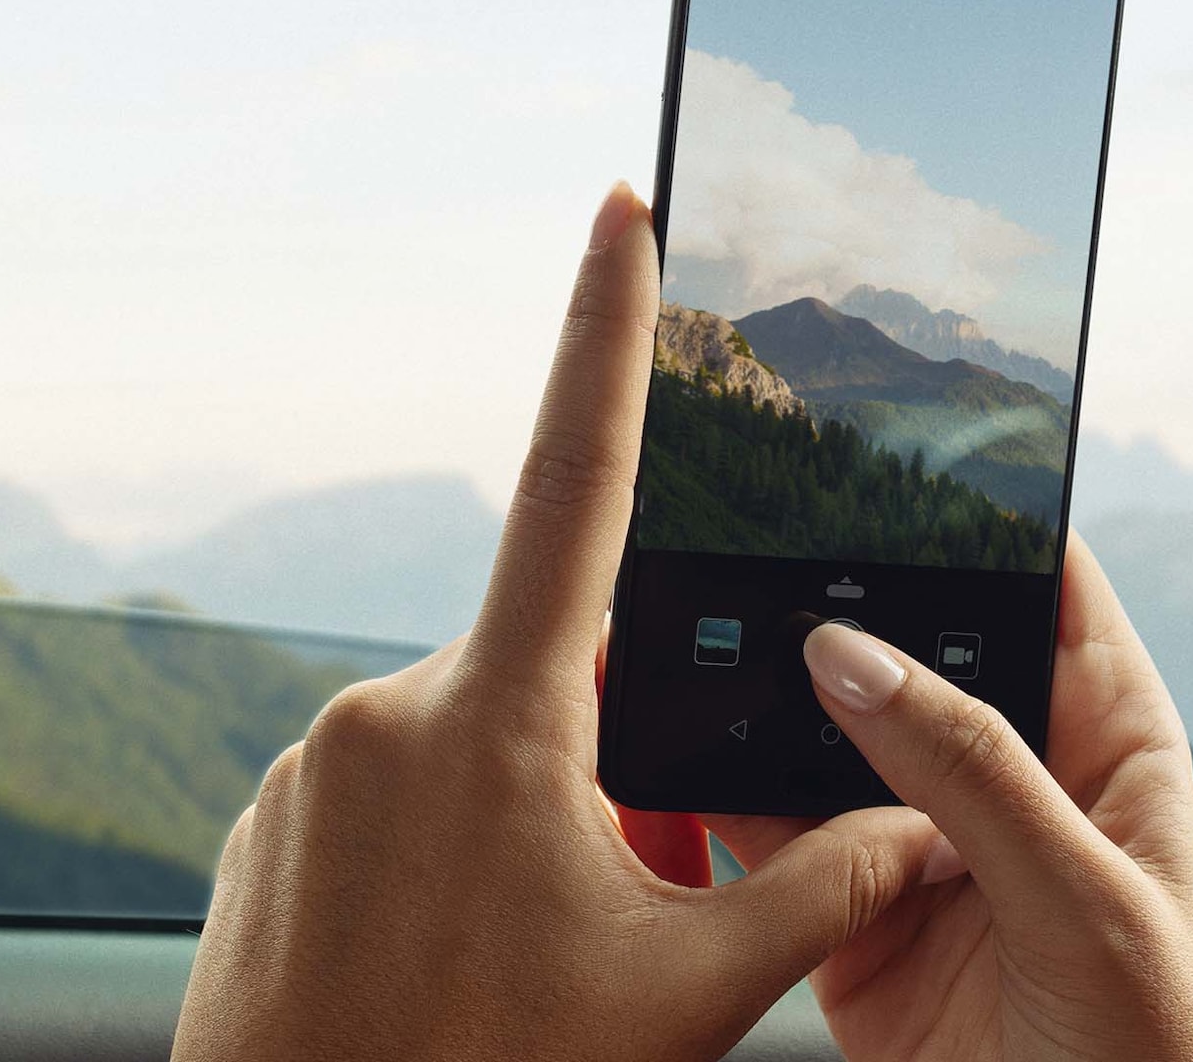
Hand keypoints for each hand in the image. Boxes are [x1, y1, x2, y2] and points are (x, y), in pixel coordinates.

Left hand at [177, 184, 953, 1060]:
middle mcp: (384, 715)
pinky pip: (389, 816)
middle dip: (611, 767)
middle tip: (625, 905)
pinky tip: (455, 982)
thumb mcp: (688, 999)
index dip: (605, 332)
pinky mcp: (263, 836)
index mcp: (497, 719)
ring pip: (471, 761)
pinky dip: (450, 876)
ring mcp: (310, 775)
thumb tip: (929, 819)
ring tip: (527, 980)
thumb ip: (820, 888)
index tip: (617, 210)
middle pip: (550, 681)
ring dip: (532, 837)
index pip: (576, 479)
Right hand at [705, 537, 1192, 1061]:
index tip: (883, 448)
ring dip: (759, 700)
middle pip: (913, 651)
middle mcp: (1012, 781)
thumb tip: (856, 652)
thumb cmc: (1147, 1057)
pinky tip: (663, 750)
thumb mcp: (1077, 900)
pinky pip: (771, 838)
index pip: (1043, 586)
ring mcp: (923, 849)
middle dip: (832, 604)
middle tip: (743, 540)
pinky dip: (713, 799)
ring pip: (825, 739)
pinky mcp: (848, 922)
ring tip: (683, 636)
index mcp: (1108, 742)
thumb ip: (968, 771)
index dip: (974, 516)